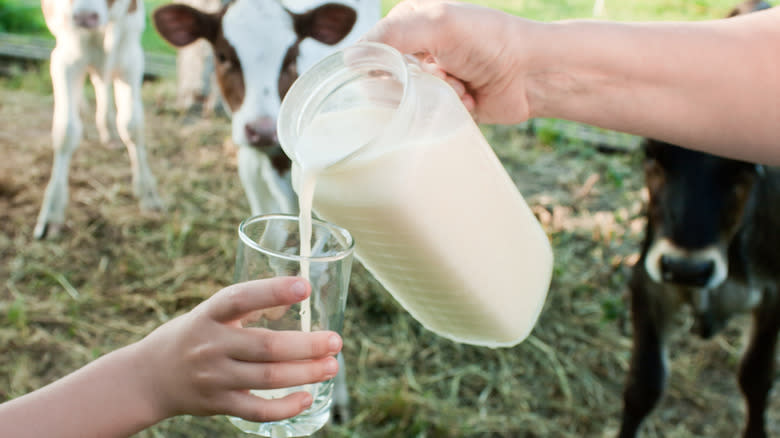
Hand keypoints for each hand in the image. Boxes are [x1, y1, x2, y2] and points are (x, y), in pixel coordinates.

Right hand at [132, 277, 341, 422]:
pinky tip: (306, 398)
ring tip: (331, 366)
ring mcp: (213, 377)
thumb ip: (249, 306)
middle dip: (307, 345)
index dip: (272, 291)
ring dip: (305, 373)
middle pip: (266, 346)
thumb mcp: (211, 313)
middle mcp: (210, 345)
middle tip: (336, 341)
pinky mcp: (217, 404)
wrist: (149, 377)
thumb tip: (298, 294)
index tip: (304, 286)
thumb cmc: (193, 336)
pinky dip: (284, 407)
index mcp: (209, 314)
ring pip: (268, 378)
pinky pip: (257, 410)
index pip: (240, 298)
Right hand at [363, 0, 535, 123]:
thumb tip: (350, 58)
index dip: (386, 65)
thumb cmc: (489, 41)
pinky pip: (428, 117)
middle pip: (387, 80)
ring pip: (408, 102)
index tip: (412, 68)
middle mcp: (415, 50)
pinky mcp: (444, 104)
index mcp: (408, 23)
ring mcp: (430, 78)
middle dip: (418, 83)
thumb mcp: (438, 25)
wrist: (531, 74)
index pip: (372, 50)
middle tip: (446, 75)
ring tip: (462, 87)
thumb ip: (393, 36)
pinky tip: (470, 99)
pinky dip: (449, 110)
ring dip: (437, 97)